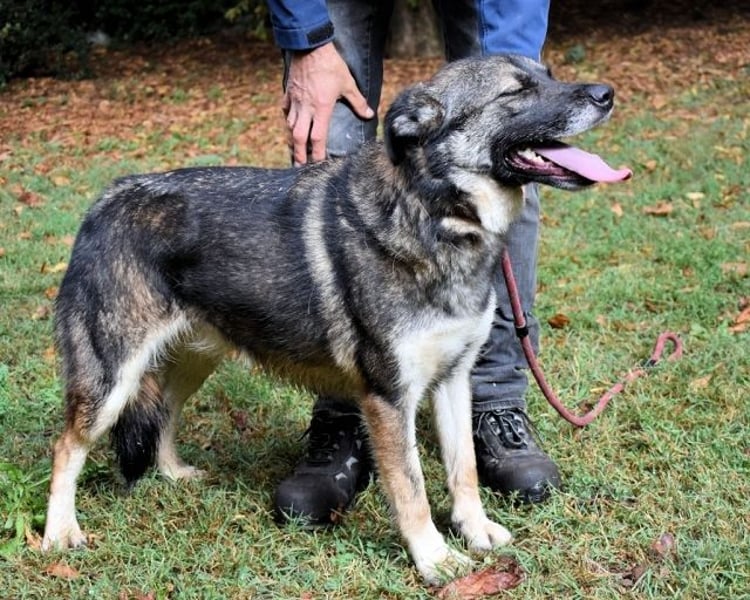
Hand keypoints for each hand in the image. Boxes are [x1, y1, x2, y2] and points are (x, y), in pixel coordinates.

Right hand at [283, 42, 373, 164]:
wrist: (309, 46)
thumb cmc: (330, 65)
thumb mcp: (348, 83)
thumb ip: (358, 102)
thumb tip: (369, 115)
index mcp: (321, 109)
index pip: (318, 138)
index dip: (317, 154)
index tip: (318, 165)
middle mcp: (305, 109)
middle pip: (298, 138)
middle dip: (298, 154)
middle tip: (298, 167)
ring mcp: (295, 101)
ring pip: (289, 126)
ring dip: (291, 140)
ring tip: (293, 150)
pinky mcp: (289, 92)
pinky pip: (285, 109)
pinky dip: (287, 118)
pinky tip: (289, 123)